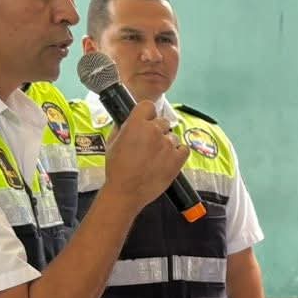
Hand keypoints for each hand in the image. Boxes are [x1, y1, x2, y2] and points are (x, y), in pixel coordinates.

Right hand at [100, 98, 191, 212]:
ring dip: (167, 144)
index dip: (147, 114)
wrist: (126, 191)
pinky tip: (168, 160)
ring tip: (156, 157)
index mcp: (136, 124)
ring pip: (173, 136)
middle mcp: (154, 130)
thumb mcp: (113, 142)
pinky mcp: (177, 159)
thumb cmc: (116, 169)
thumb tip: (129, 121)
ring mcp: (168, 144)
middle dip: (157, 131)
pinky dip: (178, 153)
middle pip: (162, 122)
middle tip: (150, 145)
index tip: (146, 122)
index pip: (148, 106)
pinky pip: (184, 149)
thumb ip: (124, 127)